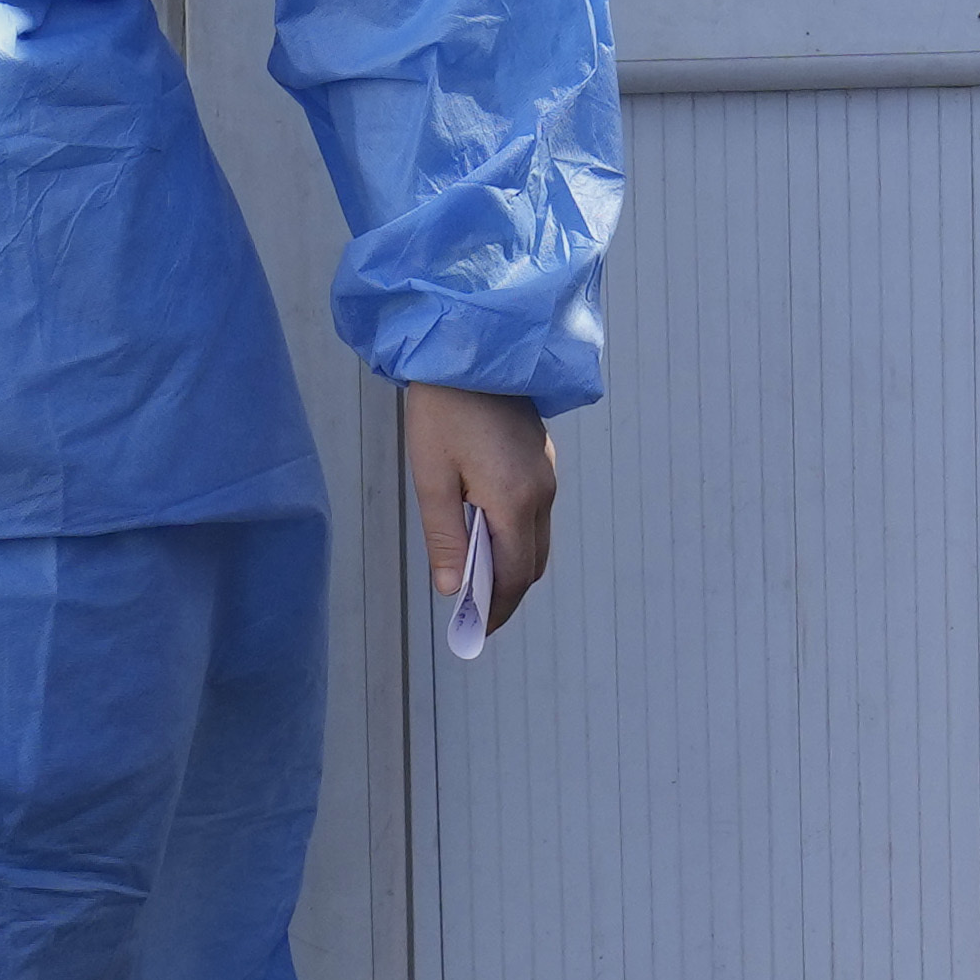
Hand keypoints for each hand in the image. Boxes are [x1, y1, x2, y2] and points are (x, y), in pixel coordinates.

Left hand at [405, 381, 556, 634]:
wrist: (470, 348)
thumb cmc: (443, 410)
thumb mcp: (432, 477)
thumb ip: (445, 537)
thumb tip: (452, 589)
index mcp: (515, 501)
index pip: (513, 576)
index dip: (496, 609)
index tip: (476, 631)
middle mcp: (542, 493)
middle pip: (532, 564)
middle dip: (506, 594)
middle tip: (476, 614)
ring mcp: (547, 475)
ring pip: (538, 540)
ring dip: (513, 566)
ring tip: (477, 580)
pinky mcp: (543, 460)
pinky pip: (537, 515)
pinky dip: (517, 538)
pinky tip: (487, 536)